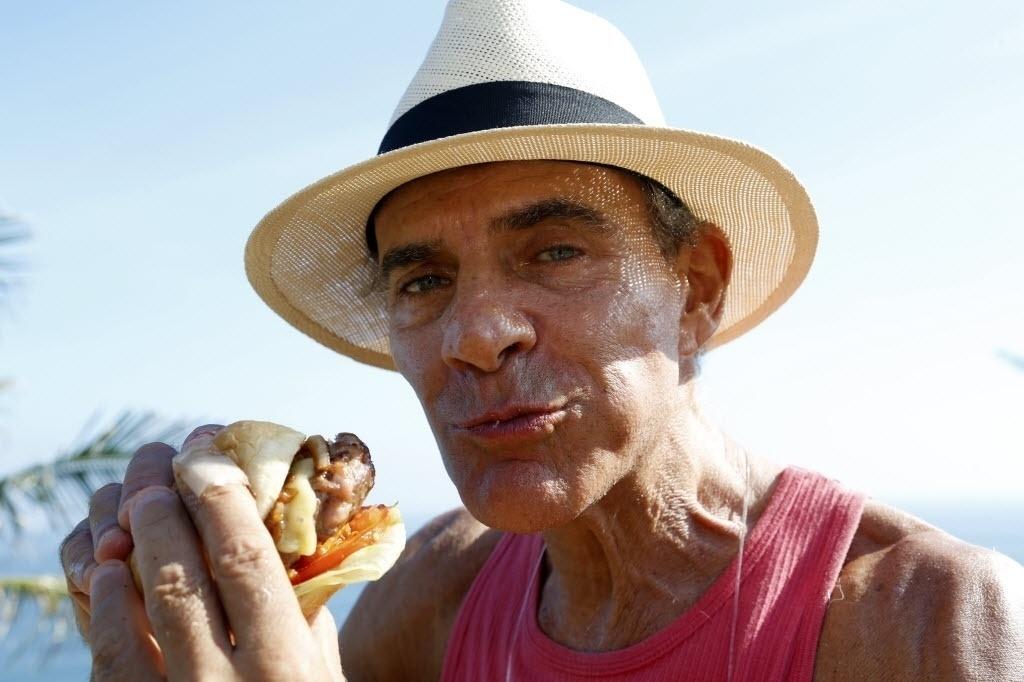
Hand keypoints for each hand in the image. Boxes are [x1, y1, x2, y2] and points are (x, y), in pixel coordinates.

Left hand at [59, 425, 344, 680]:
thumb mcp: (324, 677)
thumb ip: (306, 616)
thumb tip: (287, 539)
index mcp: (289, 665)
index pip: (246, 561)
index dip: (221, 499)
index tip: (206, 456)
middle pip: (187, 574)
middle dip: (168, 507)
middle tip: (160, 466)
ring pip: (144, 609)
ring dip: (132, 545)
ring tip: (130, 501)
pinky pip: (110, 659)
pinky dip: (105, 606)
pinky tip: (108, 570)